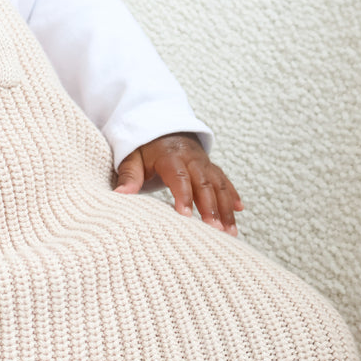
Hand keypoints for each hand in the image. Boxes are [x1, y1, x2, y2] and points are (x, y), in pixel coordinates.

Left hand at [114, 132, 242, 235]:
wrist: (162, 128)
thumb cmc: (144, 148)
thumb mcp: (132, 158)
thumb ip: (129, 176)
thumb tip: (120, 194)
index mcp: (171, 157)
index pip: (179, 177)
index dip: (184, 196)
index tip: (186, 216)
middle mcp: (192, 159)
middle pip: (204, 184)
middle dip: (211, 208)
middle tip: (215, 230)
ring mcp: (204, 163)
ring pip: (219, 185)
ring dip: (226, 208)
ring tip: (230, 232)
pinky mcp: (211, 168)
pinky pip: (225, 181)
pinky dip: (233, 195)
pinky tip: (240, 211)